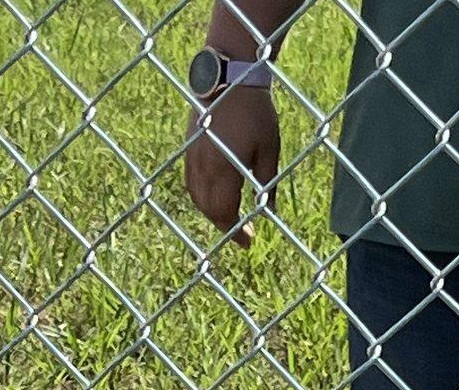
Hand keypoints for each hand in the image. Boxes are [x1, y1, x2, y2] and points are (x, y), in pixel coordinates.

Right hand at [183, 86, 280, 247]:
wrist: (228, 76)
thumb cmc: (255, 111)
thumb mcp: (270, 149)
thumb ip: (268, 183)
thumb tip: (270, 212)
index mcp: (223, 169)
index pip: (225, 213)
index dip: (235, 232)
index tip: (248, 243)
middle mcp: (203, 168)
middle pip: (209, 210)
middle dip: (224, 225)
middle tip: (241, 233)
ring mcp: (192, 159)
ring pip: (197, 199)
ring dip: (212, 213)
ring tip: (229, 216)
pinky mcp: (188, 149)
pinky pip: (191, 184)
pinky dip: (202, 197)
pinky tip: (214, 197)